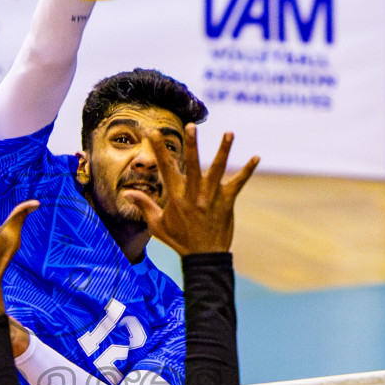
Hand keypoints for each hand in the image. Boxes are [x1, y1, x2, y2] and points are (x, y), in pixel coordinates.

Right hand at [125, 125, 257, 254]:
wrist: (203, 257)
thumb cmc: (179, 240)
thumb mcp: (157, 225)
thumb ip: (144, 205)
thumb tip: (127, 193)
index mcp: (176, 197)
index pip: (166, 168)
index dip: (159, 149)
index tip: (153, 131)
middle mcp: (194, 194)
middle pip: (193, 164)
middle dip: (192, 145)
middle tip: (191, 126)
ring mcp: (211, 197)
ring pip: (217, 169)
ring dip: (223, 151)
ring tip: (229, 133)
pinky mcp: (226, 201)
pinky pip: (238, 183)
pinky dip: (247, 170)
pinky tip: (256, 158)